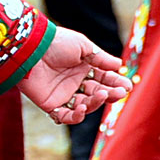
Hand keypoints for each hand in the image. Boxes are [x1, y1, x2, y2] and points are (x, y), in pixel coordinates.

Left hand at [17, 27, 131, 124]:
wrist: (31, 49)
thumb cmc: (56, 43)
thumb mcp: (82, 45)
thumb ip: (100, 58)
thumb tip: (119, 65)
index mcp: (83, 67)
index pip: (103, 79)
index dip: (116, 83)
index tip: (128, 85)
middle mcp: (75, 82)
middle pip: (97, 93)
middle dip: (110, 94)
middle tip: (120, 92)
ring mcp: (64, 94)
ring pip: (86, 106)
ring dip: (95, 103)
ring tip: (100, 94)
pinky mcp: (52, 104)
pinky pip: (66, 116)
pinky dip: (76, 116)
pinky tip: (82, 107)